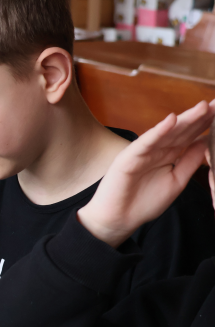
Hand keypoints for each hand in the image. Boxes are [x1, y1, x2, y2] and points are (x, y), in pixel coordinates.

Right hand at [78, 99, 214, 247]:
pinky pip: (146, 142)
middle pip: (181, 130)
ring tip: (203, 107)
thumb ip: (190, 162)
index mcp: (167, 154)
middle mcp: (156, 149)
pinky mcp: (129, 157)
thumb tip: (205, 141)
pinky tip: (171, 120)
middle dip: (200, 117)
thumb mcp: (176, 181)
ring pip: (167, 133)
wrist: (119, 219)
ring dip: (184, 119)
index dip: (206, 124)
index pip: (189, 136)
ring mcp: (142, 151)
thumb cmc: (144, 202)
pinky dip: (158, 131)